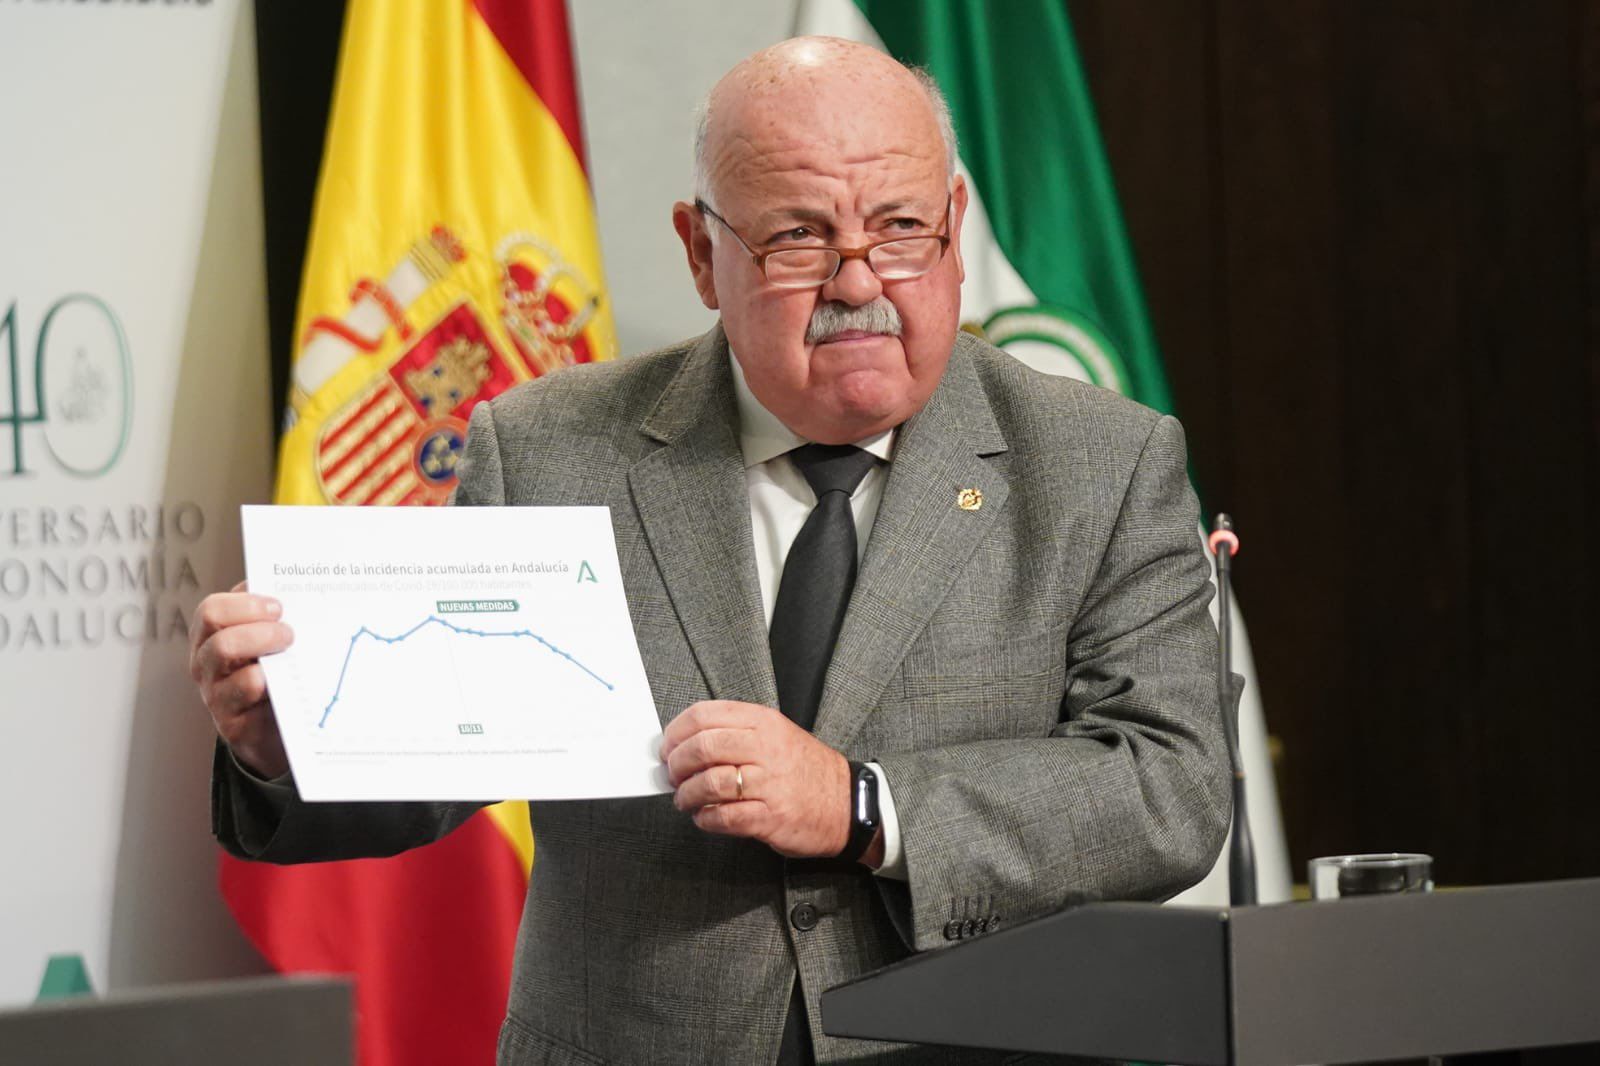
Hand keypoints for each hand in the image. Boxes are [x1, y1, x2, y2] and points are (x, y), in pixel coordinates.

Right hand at [188, 581, 293, 778]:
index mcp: (212, 638)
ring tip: (290, 649)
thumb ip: (272, 619)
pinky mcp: (231, 721)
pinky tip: (288, 681)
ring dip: (262, 642)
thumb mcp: (269, 646)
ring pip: (224, 651)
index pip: (212, 608)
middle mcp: (206, 662)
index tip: (278, 606)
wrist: (276, 736)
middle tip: (288, 631)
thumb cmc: (274, 681)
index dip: (245, 601)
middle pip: (215, 624)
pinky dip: (269, 680)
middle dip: (257, 621)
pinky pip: (245, 689)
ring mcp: (214, 692)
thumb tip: (291, 590)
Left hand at [661, 700, 850, 858]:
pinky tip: (705, 818)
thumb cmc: (805, 769)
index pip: (704, 715)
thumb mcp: (776, 734)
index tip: (667, 747)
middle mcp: (766, 748)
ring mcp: (770, 784)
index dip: (675, 732)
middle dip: (676, 764)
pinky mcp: (771, 817)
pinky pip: (724, 818)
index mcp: (763, 722)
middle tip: (673, 775)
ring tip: (686, 800)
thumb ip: (735, 733)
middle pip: (702, 747)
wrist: (848, 803)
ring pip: (709, 784)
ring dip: (687, 795)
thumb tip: (685, 743)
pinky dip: (705, 820)